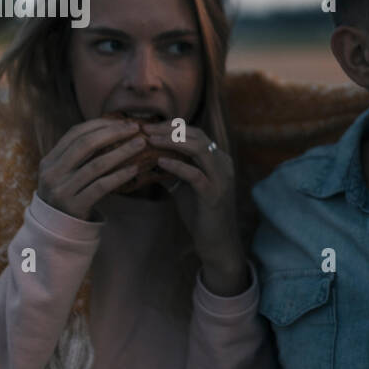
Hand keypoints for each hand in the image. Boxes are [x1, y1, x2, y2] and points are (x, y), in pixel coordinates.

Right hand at [37, 117, 147, 220]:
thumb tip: (112, 128)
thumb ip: (79, 154)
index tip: (123, 121)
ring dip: (122, 152)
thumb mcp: (65, 172)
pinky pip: (102, 186)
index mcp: (49, 160)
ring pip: (96, 165)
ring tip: (140, 144)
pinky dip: (120, 175)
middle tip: (135, 128)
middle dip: (113, 133)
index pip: (75, 133)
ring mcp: (62, 190)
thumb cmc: (69, 194)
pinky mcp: (75, 205)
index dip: (100, 124)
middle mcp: (53, 173)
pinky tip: (135, 168)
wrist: (57, 228)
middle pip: (85, 145)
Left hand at [144, 123, 248, 294]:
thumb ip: (173, 170)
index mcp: (218, 159)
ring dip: (172, 142)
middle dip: (168, 130)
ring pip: (198, 149)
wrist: (216, 242)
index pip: (195, 133)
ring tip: (149, 141)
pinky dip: (176, 165)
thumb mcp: (185, 186)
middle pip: (196, 135)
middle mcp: (223, 164)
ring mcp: (221, 178)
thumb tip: (148, 156)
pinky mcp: (214, 194)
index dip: (171, 127)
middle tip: (145, 130)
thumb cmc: (200, 214)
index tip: (148, 127)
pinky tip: (159, 162)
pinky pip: (195, 174)